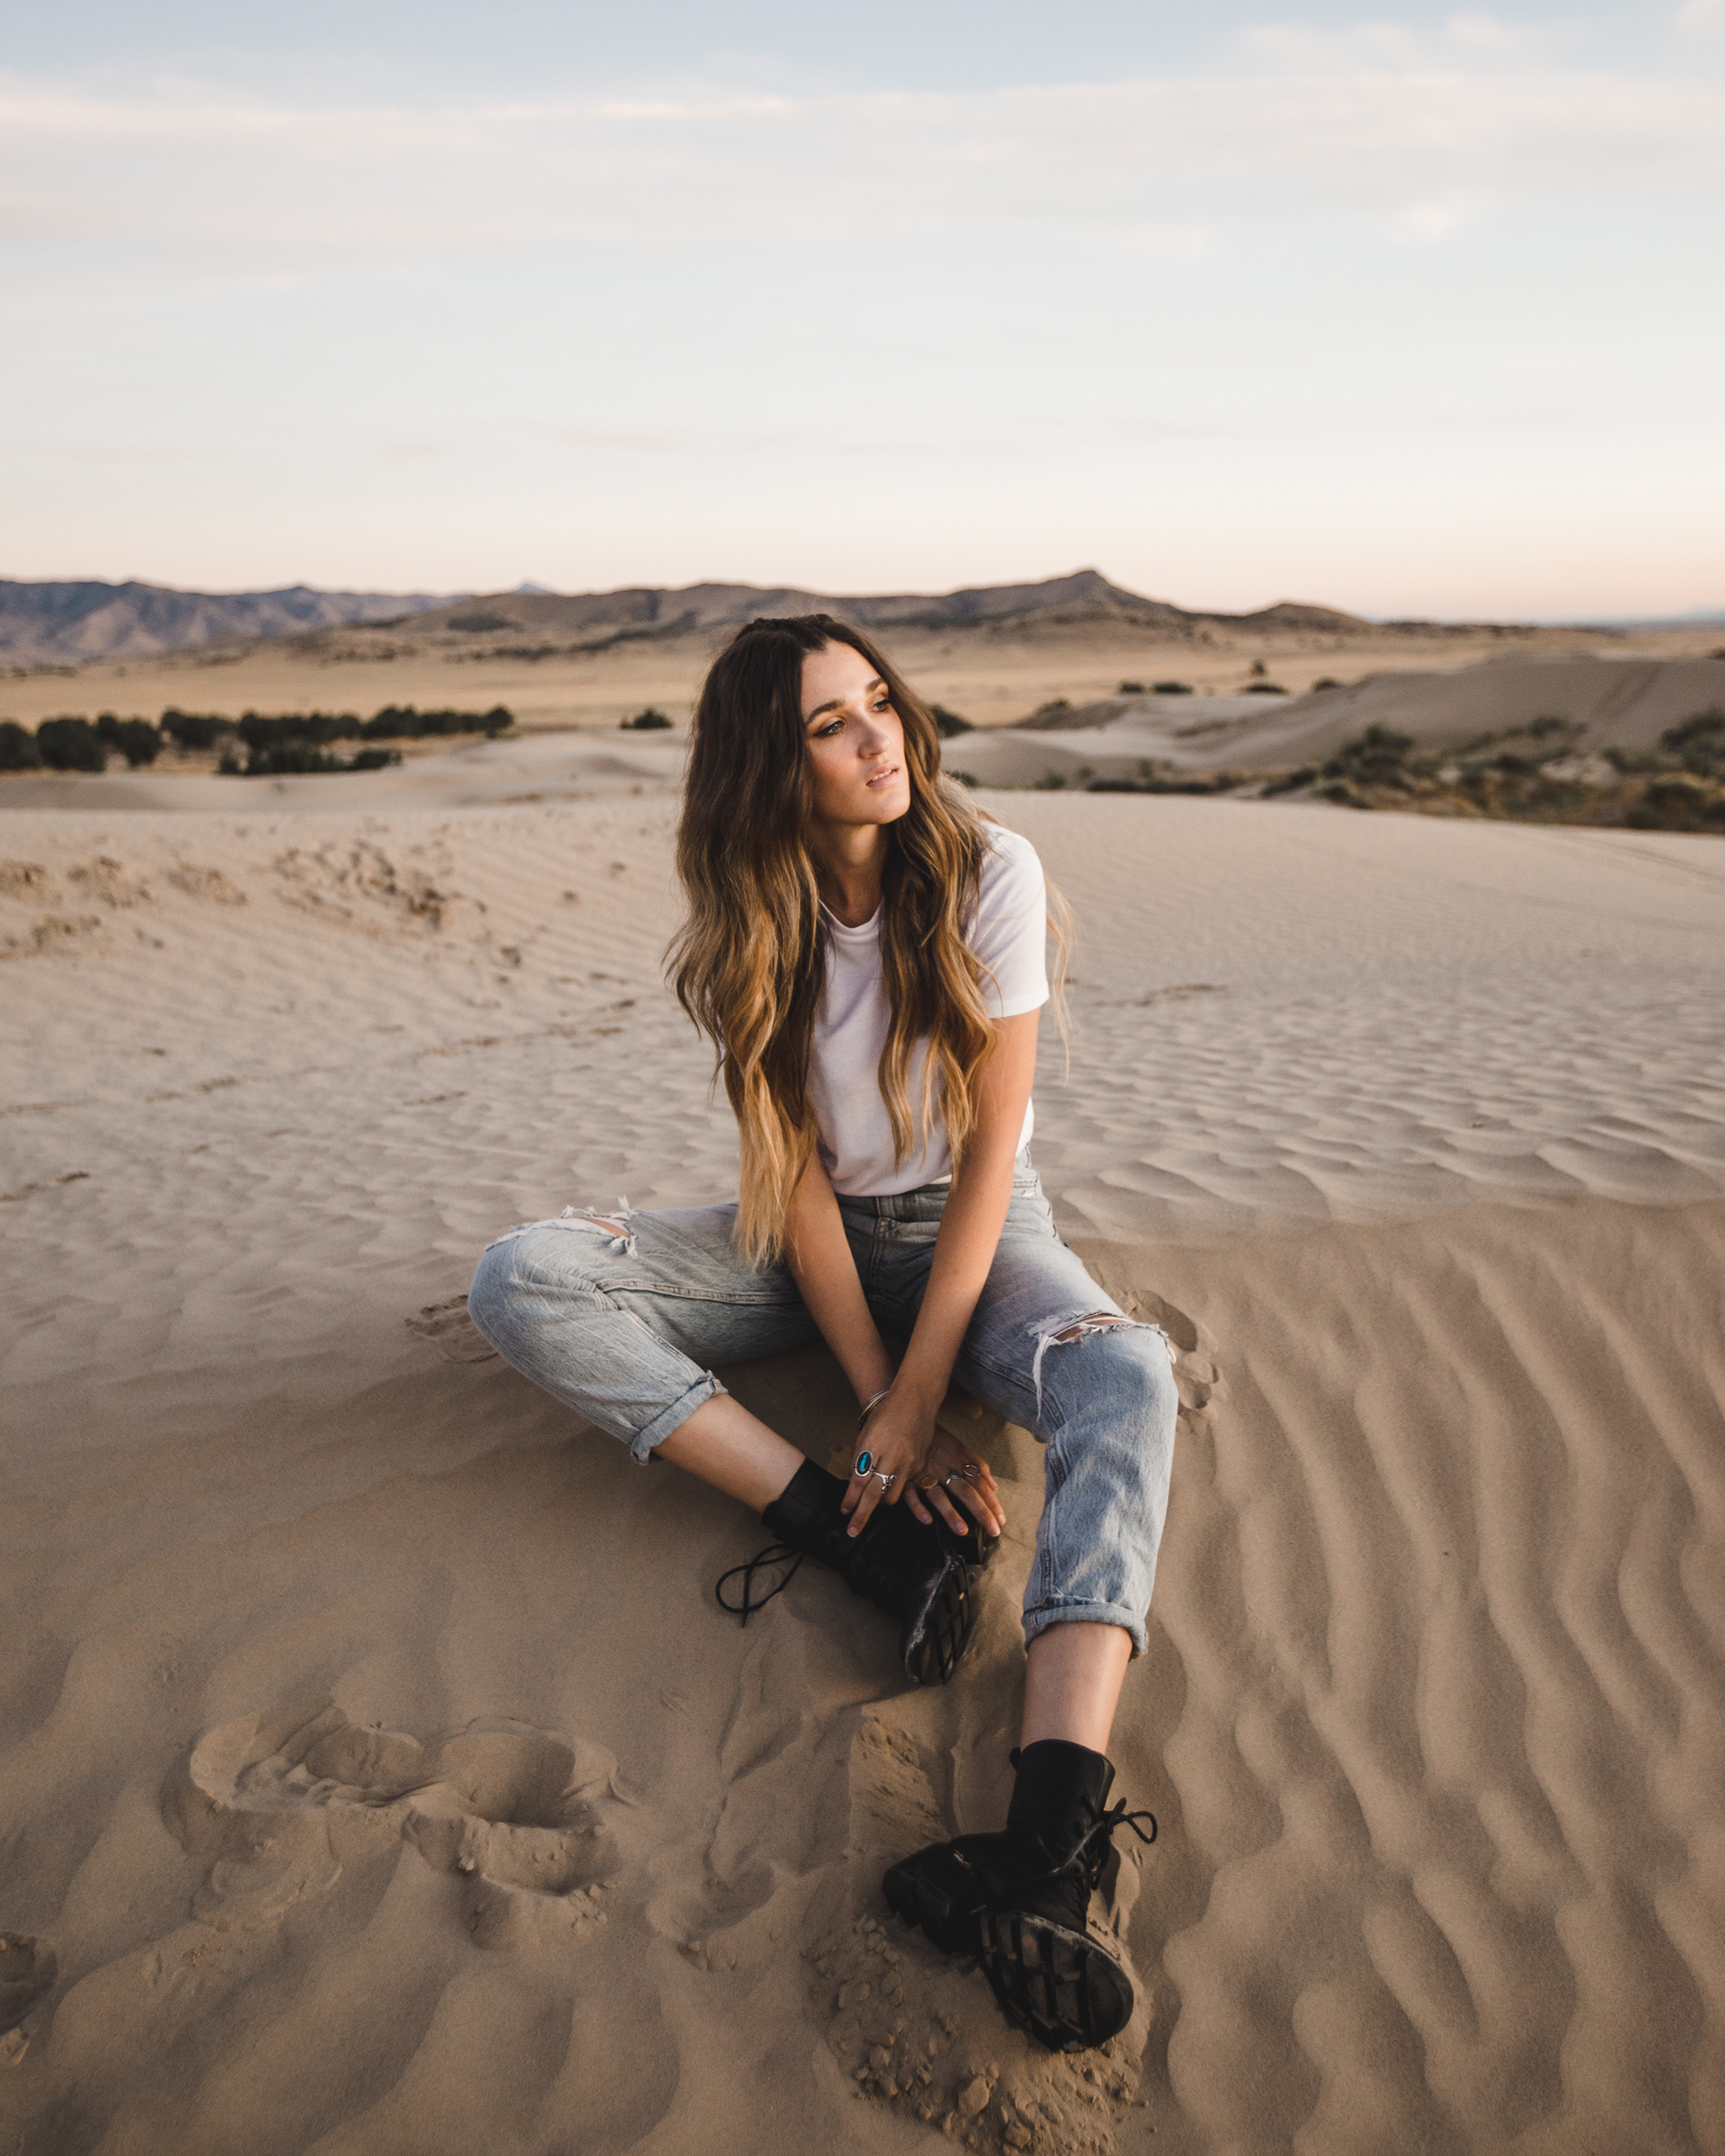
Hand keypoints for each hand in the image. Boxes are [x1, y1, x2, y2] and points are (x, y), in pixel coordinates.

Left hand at [840, 1391, 935, 1536]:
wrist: (915, 1400)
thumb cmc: (886, 1414)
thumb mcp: (866, 1434)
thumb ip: (860, 1459)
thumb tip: (854, 1483)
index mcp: (873, 1446)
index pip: (859, 1481)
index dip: (850, 1499)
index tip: (844, 1511)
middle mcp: (892, 1456)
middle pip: (875, 1494)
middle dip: (862, 1514)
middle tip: (853, 1530)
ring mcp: (908, 1462)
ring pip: (892, 1495)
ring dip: (880, 1503)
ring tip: (871, 1504)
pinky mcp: (919, 1464)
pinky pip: (905, 1485)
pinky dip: (894, 1489)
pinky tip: (888, 1487)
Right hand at [905, 1427, 1004, 1544]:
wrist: (906, 1420)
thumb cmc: (935, 1438)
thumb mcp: (958, 1446)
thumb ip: (977, 1465)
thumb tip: (994, 1486)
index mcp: (957, 1459)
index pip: (978, 1483)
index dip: (991, 1501)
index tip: (1001, 1519)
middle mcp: (943, 1468)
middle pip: (965, 1491)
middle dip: (980, 1511)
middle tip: (993, 1531)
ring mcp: (923, 1474)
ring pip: (938, 1495)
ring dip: (950, 1513)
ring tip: (962, 1531)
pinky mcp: (904, 1478)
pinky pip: (910, 1494)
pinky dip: (918, 1507)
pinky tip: (928, 1520)